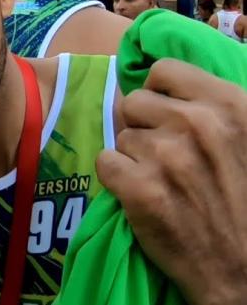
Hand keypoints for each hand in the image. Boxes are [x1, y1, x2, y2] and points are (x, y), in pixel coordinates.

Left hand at [97, 59, 246, 304]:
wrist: (244, 267)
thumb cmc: (243, 198)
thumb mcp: (245, 137)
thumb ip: (211, 108)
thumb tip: (160, 84)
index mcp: (230, 105)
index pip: (164, 70)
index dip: (158, 92)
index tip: (164, 112)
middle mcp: (198, 124)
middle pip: (134, 102)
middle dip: (144, 126)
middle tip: (165, 155)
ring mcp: (166, 155)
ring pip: (121, 137)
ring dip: (134, 157)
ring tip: (163, 180)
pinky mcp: (140, 188)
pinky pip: (105, 163)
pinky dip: (118, 179)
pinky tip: (143, 194)